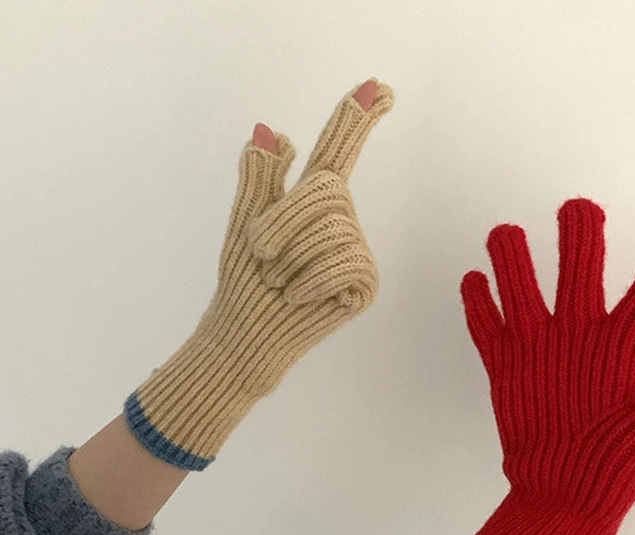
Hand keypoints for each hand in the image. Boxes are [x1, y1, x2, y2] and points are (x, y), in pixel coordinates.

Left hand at [124, 79, 393, 470]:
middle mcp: (340, 221)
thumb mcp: (244, 223)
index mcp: (310, 203)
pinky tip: (296, 296)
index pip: (337, 151)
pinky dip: (309, 279)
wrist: (248, 335)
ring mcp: (356, 251)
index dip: (356, 119)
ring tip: (278, 281)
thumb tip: (272, 130)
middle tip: (261, 254)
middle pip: (327, 190)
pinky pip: (343, 261)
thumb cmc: (243, 283)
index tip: (381, 89)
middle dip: (284, 219)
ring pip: (332, 228)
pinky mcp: (365, 281)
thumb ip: (261, 178)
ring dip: (291, 255)